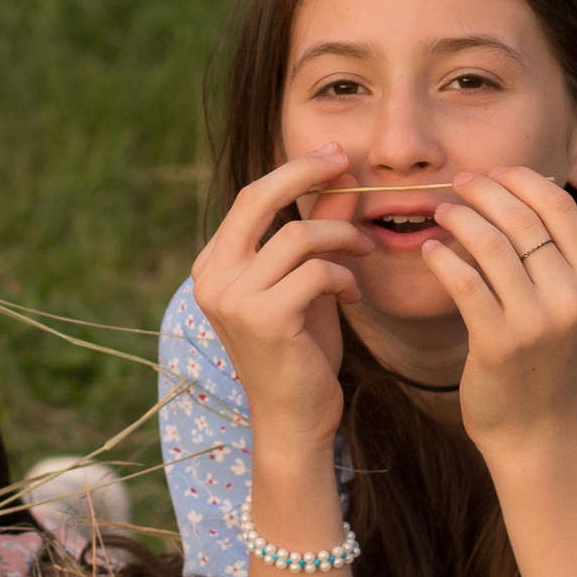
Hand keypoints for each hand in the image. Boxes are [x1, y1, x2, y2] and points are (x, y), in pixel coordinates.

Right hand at [190, 146, 370, 452]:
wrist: (296, 420)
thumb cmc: (301, 352)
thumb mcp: (309, 282)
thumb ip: (320, 230)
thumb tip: (342, 173)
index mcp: (213, 266)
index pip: (251, 198)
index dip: (295, 171)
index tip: (335, 156)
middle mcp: (213, 278)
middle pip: (259, 198)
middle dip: (307, 173)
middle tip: (348, 164)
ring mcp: (233, 298)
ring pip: (299, 236)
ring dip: (344, 240)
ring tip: (363, 256)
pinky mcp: (264, 318)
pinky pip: (317, 271)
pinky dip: (345, 278)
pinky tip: (353, 299)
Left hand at [421, 168, 576, 458]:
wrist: (535, 430)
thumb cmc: (544, 358)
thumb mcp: (568, 304)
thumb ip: (555, 255)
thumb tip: (520, 189)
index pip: (560, 206)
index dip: (522, 180)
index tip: (494, 172)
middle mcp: (573, 297)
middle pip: (523, 218)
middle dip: (484, 190)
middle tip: (459, 184)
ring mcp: (537, 321)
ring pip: (491, 244)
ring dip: (460, 218)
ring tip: (441, 211)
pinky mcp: (499, 342)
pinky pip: (464, 282)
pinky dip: (442, 258)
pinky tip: (429, 250)